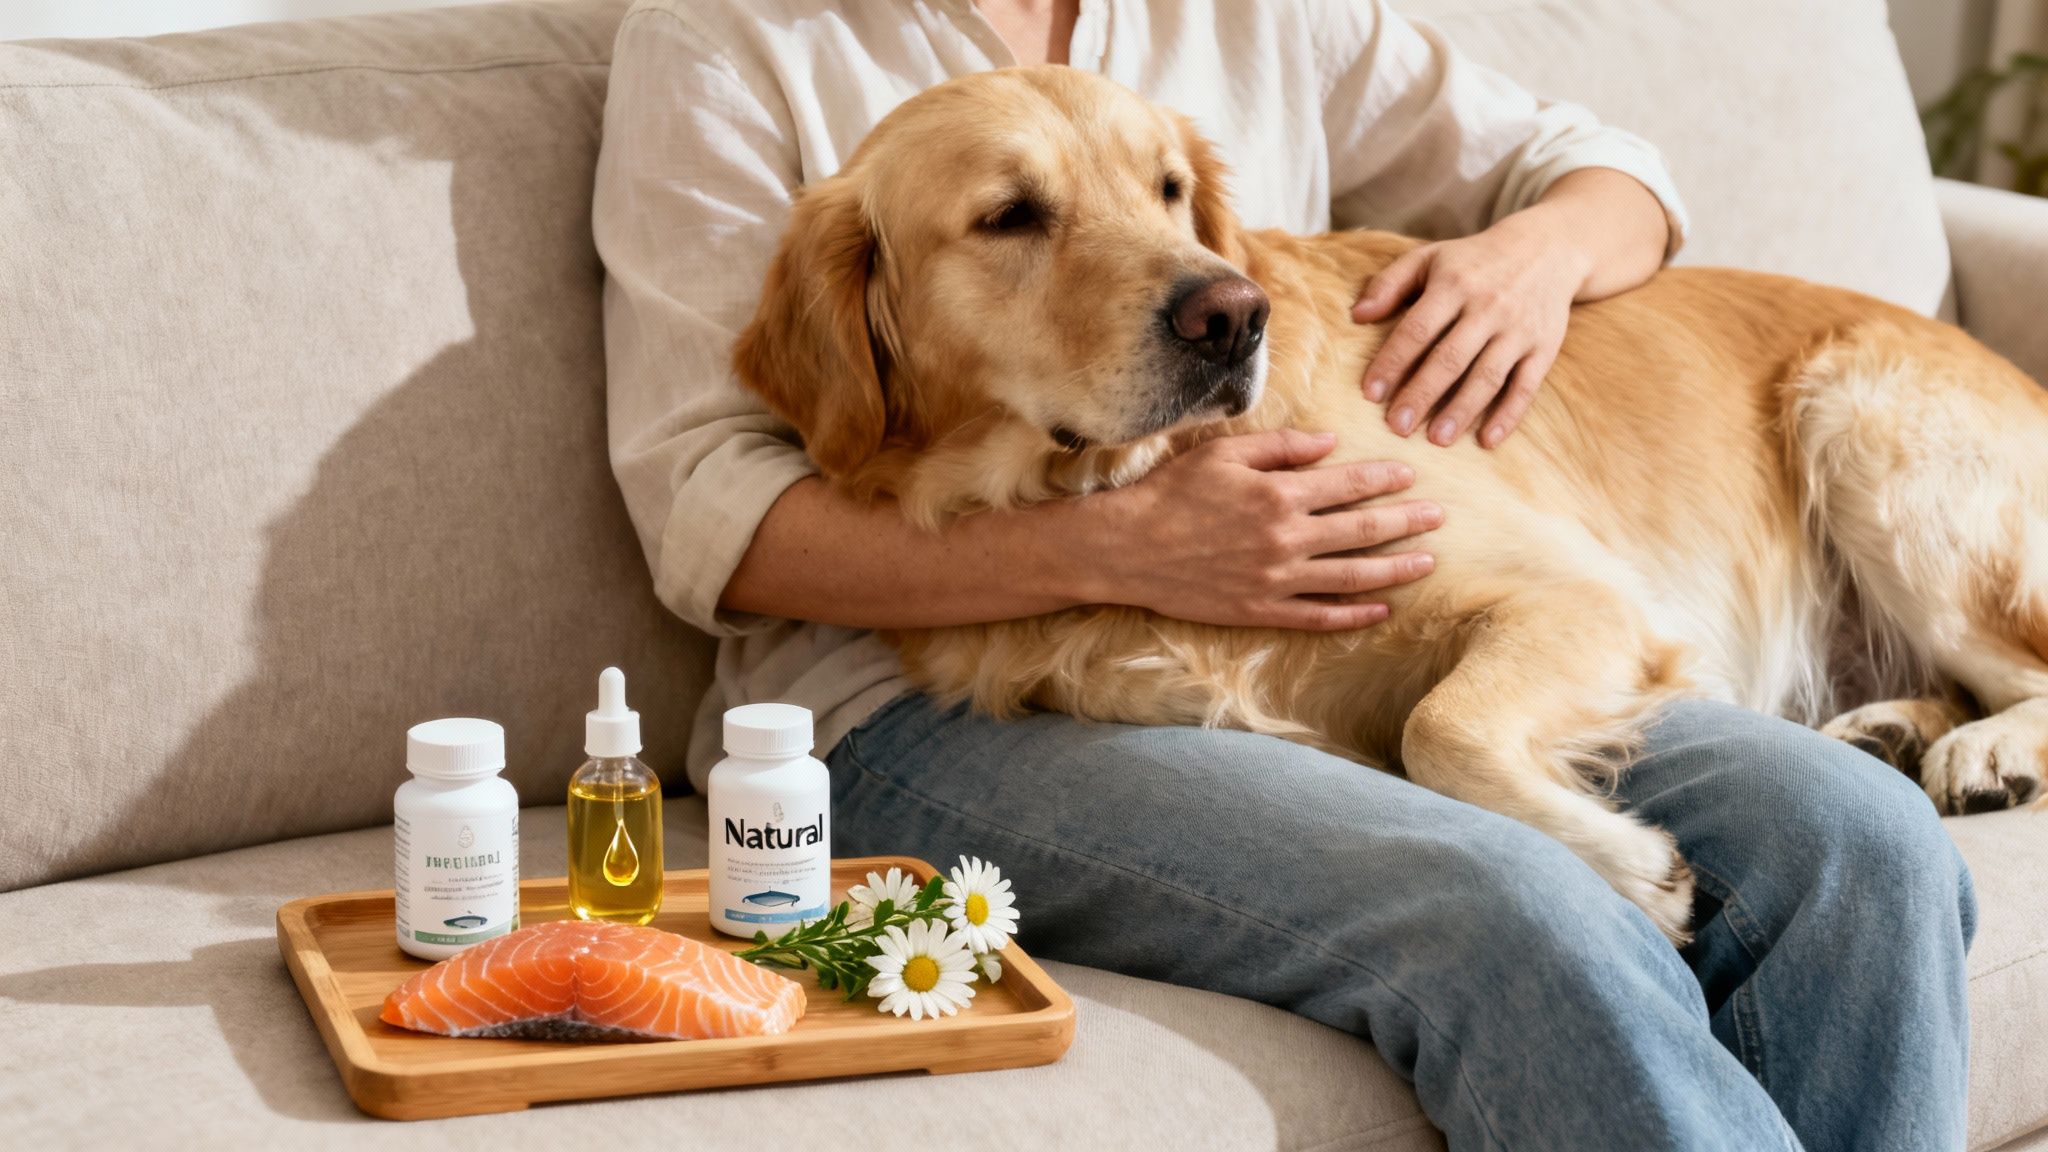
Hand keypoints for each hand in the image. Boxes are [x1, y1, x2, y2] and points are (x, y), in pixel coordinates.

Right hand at [1076, 429, 1440, 629]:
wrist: (1127, 548)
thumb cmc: (1171, 492)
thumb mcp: (1224, 452)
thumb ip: (1283, 447)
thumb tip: (1331, 444)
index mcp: (1279, 493)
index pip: (1349, 484)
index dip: (1384, 480)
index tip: (1410, 477)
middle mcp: (1286, 537)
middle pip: (1362, 529)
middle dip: (1406, 522)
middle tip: (1438, 518)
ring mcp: (1277, 579)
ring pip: (1352, 575)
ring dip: (1395, 569)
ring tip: (1427, 563)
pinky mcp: (1261, 610)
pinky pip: (1320, 617)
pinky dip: (1355, 615)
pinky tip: (1382, 610)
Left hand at [1352, 213, 1587, 449]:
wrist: (1547, 249)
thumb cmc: (1473, 261)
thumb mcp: (1430, 258)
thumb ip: (1389, 283)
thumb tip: (1356, 316)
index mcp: (1454, 284)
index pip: (1418, 329)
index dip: (1393, 362)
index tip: (1370, 393)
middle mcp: (1488, 307)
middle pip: (1451, 358)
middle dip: (1422, 394)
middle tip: (1397, 427)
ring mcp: (1519, 330)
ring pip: (1487, 376)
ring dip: (1462, 411)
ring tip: (1437, 440)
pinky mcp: (1544, 348)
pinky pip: (1526, 386)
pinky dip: (1508, 415)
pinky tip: (1487, 440)